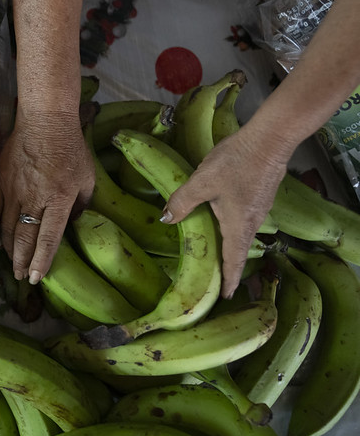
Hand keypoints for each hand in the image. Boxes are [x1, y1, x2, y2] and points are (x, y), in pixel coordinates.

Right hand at [0, 116, 95, 283]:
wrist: (44, 120)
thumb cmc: (71, 148)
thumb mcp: (87, 177)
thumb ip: (82, 204)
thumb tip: (72, 224)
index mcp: (58, 199)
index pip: (48, 238)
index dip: (42, 261)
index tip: (37, 278)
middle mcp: (34, 199)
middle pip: (25, 238)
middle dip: (23, 261)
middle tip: (21, 277)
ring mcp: (14, 191)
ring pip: (8, 228)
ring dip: (9, 249)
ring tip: (12, 263)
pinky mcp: (0, 181)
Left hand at [161, 127, 289, 297]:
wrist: (269, 139)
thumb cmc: (236, 163)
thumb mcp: (202, 182)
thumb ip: (182, 201)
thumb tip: (167, 219)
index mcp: (239, 226)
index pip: (233, 261)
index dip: (228, 280)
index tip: (225, 296)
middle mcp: (253, 222)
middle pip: (239, 250)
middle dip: (228, 266)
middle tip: (217, 280)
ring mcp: (259, 208)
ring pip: (242, 233)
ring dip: (231, 246)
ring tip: (218, 255)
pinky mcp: (259, 195)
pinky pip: (244, 219)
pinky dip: (233, 228)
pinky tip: (222, 220)